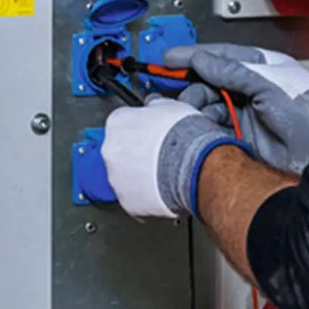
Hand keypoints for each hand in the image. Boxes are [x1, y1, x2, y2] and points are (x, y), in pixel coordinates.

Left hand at [100, 98, 243, 218]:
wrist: (197, 166)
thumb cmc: (186, 137)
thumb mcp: (171, 106)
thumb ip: (155, 106)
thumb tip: (155, 106)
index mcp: (117, 123)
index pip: (121, 122)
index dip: (139, 128)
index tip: (149, 132)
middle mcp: (111, 150)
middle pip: (120, 151)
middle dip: (137, 153)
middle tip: (158, 154)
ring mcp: (117, 178)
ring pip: (125, 176)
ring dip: (141, 175)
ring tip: (164, 173)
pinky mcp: (128, 202)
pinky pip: (135, 199)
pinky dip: (147, 196)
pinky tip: (163, 189)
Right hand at [166, 44, 308, 173]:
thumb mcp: (268, 86)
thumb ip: (234, 72)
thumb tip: (203, 60)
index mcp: (261, 69)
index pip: (221, 56)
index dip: (194, 57)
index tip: (170, 59)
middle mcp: (252, 89)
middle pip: (210, 81)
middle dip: (189, 85)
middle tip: (170, 90)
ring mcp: (246, 112)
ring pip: (209, 105)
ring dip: (194, 107)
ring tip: (185, 111)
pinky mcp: (242, 136)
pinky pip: (214, 126)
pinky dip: (202, 125)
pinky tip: (196, 126)